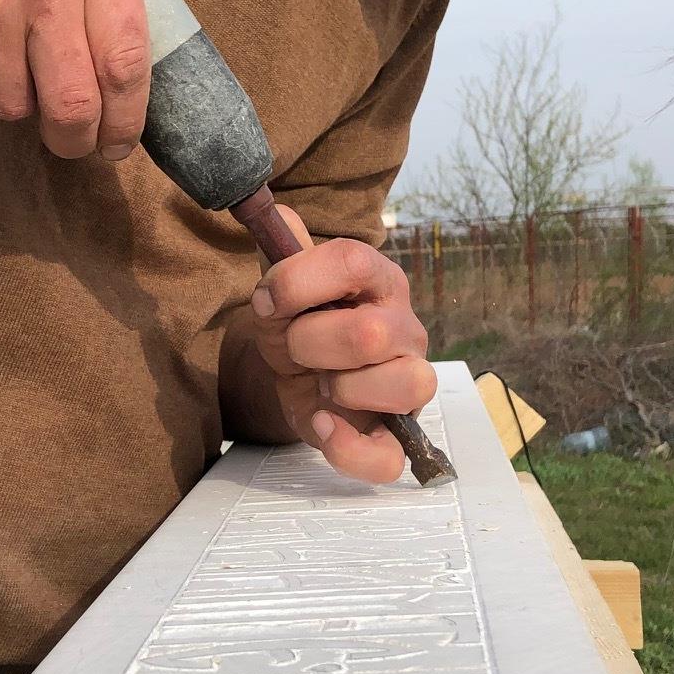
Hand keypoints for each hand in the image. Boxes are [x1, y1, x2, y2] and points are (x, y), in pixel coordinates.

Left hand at [247, 206, 436, 483]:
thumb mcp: (286, 289)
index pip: (353, 260)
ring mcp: (408, 384)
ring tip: (320, 385)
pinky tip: (320, 424)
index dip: (298, 280)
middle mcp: (405, 329)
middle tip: (294, 348)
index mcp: (379, 281)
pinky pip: (391, 456)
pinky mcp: (394, 436)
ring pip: (406, 384)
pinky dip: (348, 447)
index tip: (266, 300)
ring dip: (343, 387)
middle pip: (371, 332)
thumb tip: (281, 217)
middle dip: (311, 342)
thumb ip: (285, 255)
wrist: (300, 376)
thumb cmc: (302, 324)